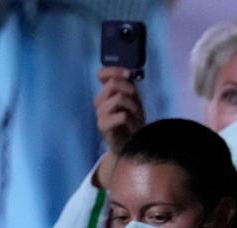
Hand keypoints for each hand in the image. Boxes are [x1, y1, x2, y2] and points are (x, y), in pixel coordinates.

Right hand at [93, 67, 144, 186]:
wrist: (131, 146)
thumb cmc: (133, 123)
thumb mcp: (134, 101)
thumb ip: (128, 86)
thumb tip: (127, 73)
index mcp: (106, 93)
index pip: (101, 74)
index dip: (114, 71)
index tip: (128, 74)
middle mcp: (99, 101)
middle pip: (113, 84)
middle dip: (131, 92)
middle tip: (137, 106)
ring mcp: (99, 113)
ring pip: (119, 99)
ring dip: (133, 107)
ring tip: (137, 118)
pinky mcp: (102, 126)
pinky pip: (120, 115)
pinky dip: (130, 119)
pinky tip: (132, 126)